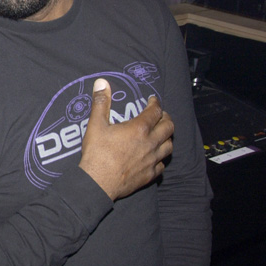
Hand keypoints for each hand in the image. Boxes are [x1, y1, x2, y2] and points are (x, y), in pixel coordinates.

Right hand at [78, 78, 173, 200]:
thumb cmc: (97, 153)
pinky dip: (160, 157)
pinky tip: (154, 156)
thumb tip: (102, 82)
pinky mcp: (150, 175)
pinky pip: (162, 164)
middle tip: (159, 115)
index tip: (153, 100)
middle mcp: (150, 143)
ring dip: (166, 137)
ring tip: (160, 134)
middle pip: (168, 127)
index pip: (155, 111)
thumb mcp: (95, 125)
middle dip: (166, 118)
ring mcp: (152, 160)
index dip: (155, 103)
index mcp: (139, 129)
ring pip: (169, 146)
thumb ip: (101, 102)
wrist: (98, 182)